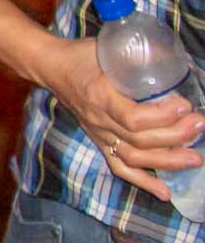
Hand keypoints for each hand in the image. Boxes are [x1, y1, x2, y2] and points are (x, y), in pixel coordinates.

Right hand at [40, 37, 204, 201]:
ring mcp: (98, 134)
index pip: (132, 118)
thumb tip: (175, 60)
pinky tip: (165, 193)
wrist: (52, 67)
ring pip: (134, 158)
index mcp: (99, 96)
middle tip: (199, 125)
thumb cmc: (82, 55)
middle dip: (175, 137)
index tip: (185, 106)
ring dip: (167, 161)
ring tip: (194, 158)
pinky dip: (143, 182)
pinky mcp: (99, 142)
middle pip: (139, 140)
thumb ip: (138, 57)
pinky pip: (120, 167)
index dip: (162, 117)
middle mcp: (98, 120)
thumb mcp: (107, 49)